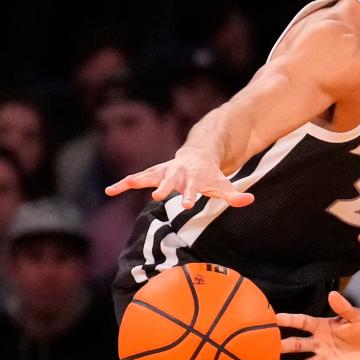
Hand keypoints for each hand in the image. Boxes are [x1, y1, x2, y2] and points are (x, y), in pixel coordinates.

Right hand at [104, 147, 253, 209]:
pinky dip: (123, 183)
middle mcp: (177, 173)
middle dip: (164, 187)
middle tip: (158, 197)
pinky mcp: (154, 173)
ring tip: (116, 188)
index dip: (190, 196)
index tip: (188, 205)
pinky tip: (109, 191)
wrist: (199, 154)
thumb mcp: (224, 184)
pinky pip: (136, 178)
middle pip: (170, 180)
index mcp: (194, 177)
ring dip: (134, 181)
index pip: (193, 188)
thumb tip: (250, 200)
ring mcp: (164, 171)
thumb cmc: (211, 175)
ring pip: (147, 175)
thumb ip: (235, 195)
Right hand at [278, 291, 359, 359]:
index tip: (275, 318)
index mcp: (321, 327)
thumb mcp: (355, 317)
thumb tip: (333, 294)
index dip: (290, 320)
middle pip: (300, 344)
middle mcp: (318, 343)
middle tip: (274, 347)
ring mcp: (324, 358)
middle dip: (287, 346)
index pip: (303, 323)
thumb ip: (344, 308)